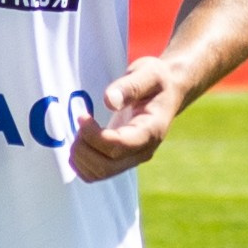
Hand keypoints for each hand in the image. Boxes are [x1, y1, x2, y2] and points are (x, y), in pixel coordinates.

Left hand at [71, 57, 185, 181]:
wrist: (167, 91)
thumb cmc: (156, 80)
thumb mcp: (146, 74)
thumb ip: (129, 87)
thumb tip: (109, 101)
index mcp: (151, 130)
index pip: (119, 146)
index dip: (94, 135)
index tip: (82, 116)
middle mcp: (143, 150)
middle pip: (106, 166)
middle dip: (84, 147)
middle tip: (80, 122)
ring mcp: (133, 158)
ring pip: (99, 173)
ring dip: (80, 155)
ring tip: (81, 129)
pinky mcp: (122, 160)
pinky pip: (96, 173)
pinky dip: (81, 162)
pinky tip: (82, 140)